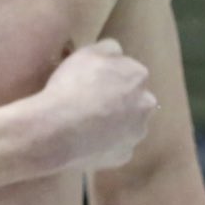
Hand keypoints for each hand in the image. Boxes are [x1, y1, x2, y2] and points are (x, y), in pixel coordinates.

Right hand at [40, 39, 156, 171]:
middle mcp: (145, 105)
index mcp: (138, 76)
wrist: (59, 129)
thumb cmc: (73, 85)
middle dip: (119, 102)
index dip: (111, 78)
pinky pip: (116, 148)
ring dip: (114, 125)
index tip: (93, 83)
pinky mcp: (124, 156)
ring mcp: (136, 134)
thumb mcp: (87, 52)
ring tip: (86, 125)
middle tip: (91, 104)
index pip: (130, 73)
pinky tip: (86, 142)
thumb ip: (108, 48)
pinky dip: (105, 145)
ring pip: (128, 126)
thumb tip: (117, 52)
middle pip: (134, 101)